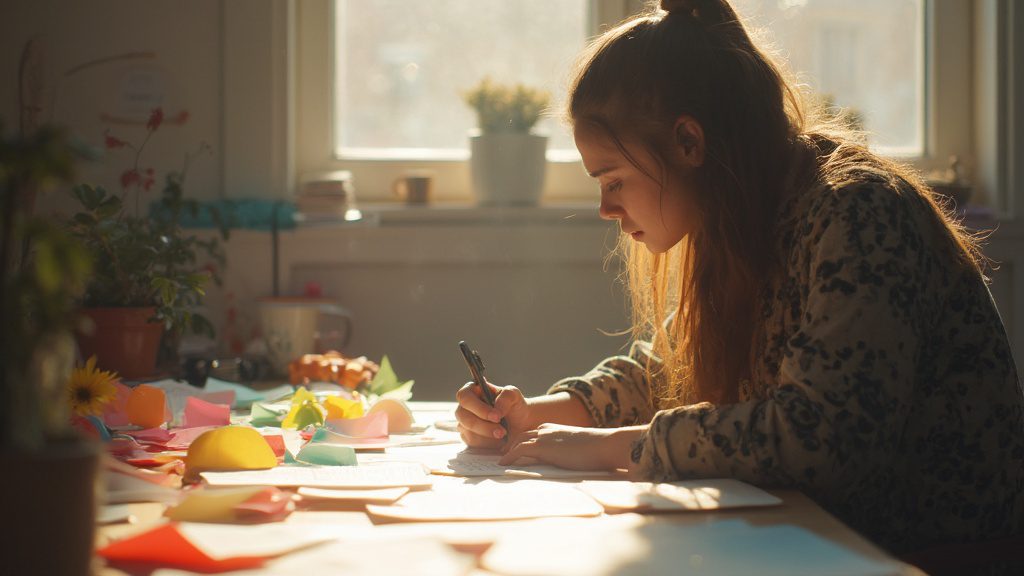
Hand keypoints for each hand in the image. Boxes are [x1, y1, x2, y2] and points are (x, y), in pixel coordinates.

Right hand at [454, 381, 532, 448]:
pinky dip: (486, 442)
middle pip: (462, 415)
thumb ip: (506, 397)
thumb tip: (496, 408)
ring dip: (486, 434)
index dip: (478, 407)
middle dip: (483, 425)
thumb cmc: (514, 407)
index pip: (465, 397)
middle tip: (502, 431)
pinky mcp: (468, 437)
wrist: (520, 426)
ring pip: (467, 429)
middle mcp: (465, 406)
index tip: (497, 417)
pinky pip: (471, 441)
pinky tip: (497, 439)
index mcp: (472, 390)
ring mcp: (464, 422)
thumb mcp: (514, 396)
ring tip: (503, 434)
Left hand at [498, 423, 643, 470]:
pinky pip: (519, 451)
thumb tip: (564, 463)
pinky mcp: (543, 447)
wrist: (604, 445)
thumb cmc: (597, 450)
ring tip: (499, 462)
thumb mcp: (577, 448)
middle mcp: (546, 429)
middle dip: (509, 446)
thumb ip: (566, 452)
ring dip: (506, 452)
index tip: (513, 451)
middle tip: (501, 457)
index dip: (520, 442)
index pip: (531, 434)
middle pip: (520, 436)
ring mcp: (543, 437)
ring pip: (516, 442)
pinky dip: (508, 458)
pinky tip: (502, 465)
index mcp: (554, 428)